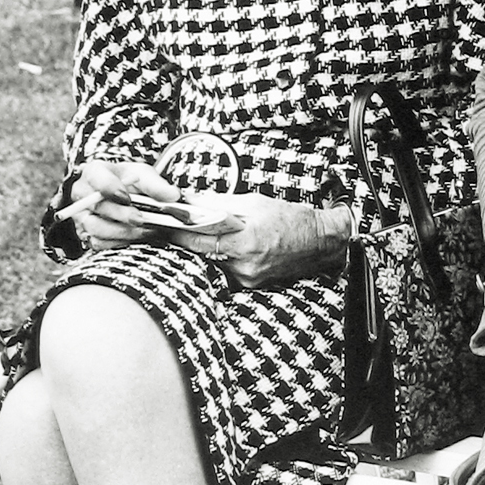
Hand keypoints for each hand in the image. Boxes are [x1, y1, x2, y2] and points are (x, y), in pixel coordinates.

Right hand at [61, 159, 185, 249]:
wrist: (126, 196)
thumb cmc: (131, 182)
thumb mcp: (145, 176)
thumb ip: (157, 184)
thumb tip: (173, 196)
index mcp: (95, 173)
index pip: (97, 178)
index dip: (110, 188)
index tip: (127, 197)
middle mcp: (83, 194)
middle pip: (98, 206)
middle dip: (122, 215)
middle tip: (142, 219)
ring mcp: (82, 215)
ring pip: (96, 228)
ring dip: (123, 231)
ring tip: (146, 230)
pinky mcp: (87, 234)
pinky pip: (98, 243)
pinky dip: (118, 242)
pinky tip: (136, 238)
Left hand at [166, 194, 350, 290]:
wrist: (322, 241)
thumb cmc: (294, 220)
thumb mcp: (254, 203)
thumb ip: (218, 203)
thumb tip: (191, 201)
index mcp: (244, 242)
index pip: (196, 240)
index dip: (176, 232)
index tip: (162, 224)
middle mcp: (244, 265)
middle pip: (201, 253)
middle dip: (190, 239)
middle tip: (178, 227)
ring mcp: (248, 278)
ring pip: (214, 262)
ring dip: (208, 249)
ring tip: (211, 235)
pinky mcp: (252, 284)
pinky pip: (227, 270)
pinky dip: (223, 258)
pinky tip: (229, 247)